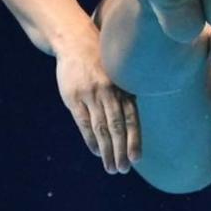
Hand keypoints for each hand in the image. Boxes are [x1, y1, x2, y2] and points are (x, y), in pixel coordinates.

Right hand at [56, 44, 140, 173]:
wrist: (75, 40)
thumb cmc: (100, 61)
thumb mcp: (118, 74)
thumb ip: (124, 96)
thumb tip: (133, 125)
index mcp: (123, 86)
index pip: (132, 118)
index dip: (135, 139)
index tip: (136, 158)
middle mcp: (109, 91)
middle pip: (117, 127)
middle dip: (121, 151)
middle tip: (122, 169)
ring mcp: (91, 94)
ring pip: (101, 129)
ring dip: (106, 151)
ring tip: (110, 168)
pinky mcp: (74, 97)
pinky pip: (84, 123)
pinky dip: (90, 140)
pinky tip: (96, 152)